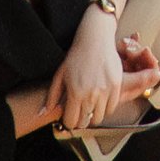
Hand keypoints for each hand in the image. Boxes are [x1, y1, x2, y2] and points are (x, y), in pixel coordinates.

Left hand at [50, 6, 135, 128]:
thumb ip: (52, 96)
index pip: (71, 122)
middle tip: (80, 109)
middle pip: (85, 121)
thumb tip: (43, 113)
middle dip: (80, 118)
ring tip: (90, 104)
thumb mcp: (60, 74)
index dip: (69, 120)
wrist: (95, 39)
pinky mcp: (116, 86)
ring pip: (99, 117)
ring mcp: (105, 91)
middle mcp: (91, 95)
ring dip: (93, 114)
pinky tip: (101, 99)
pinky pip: (111, 108)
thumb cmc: (76, 55)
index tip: (70, 115)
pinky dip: (105, 107)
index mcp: (75, 93)